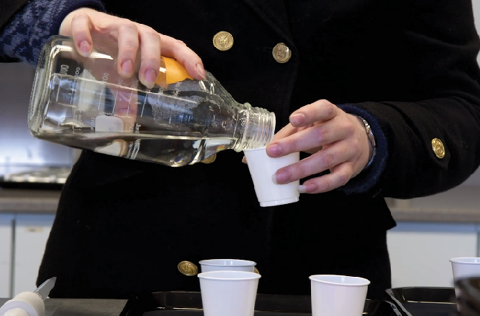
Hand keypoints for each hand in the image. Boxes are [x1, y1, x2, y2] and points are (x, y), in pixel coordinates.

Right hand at [59, 8, 205, 87]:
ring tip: (123, 71)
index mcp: (149, 45)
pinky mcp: (88, 22)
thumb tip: (128, 126)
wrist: (80, 29)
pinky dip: (86, 36)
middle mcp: (136, 33)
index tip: (199, 74)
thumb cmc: (109, 53)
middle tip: (146, 80)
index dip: (189, 58)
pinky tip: (86, 51)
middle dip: (152, 59)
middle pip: (152, 38)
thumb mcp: (120, 77)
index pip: (175, 47)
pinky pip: (87, 25)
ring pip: (127, 30)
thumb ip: (127, 97)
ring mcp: (113, 26)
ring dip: (127, 51)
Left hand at [266, 99, 371, 193]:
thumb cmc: (326, 130)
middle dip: (294, 145)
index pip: (323, 109)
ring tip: (280, 176)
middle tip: (272, 152)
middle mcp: (344, 129)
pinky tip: (303, 188)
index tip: (293, 120)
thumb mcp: (311, 124)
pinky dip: (320, 185)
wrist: (360, 140)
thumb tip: (263, 151)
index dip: (309, 114)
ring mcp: (350, 149)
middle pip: (321, 135)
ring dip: (301, 169)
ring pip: (327, 159)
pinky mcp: (351, 168)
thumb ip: (288, 134)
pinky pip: (337, 178)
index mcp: (332, 113)